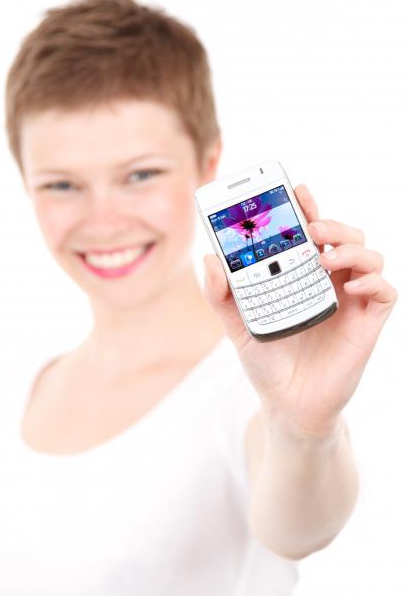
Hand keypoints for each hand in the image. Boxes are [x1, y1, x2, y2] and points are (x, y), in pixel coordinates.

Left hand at [203, 184, 397, 440]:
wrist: (288, 404)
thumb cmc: (267, 361)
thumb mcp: (236, 325)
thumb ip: (220, 294)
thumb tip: (209, 259)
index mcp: (302, 275)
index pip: (310, 232)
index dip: (308, 208)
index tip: (296, 191)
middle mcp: (330, 282)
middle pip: (344, 236)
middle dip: (332, 223)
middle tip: (312, 228)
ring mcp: (351, 301)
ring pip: (369, 256)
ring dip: (352, 248)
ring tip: (326, 258)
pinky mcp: (368, 323)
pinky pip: (385, 292)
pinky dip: (373, 281)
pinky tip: (351, 285)